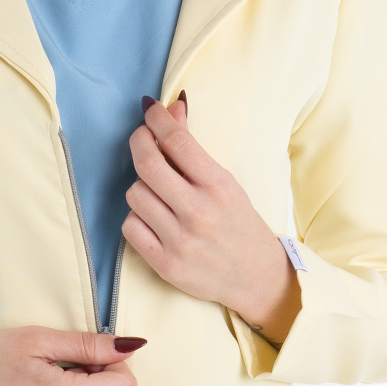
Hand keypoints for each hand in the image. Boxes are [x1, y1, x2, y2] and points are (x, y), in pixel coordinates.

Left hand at [122, 97, 301, 346]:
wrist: (256, 277)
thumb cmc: (239, 223)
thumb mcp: (225, 181)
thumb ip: (193, 148)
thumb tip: (171, 108)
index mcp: (219, 186)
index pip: (177, 141)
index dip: (156, 119)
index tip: (150, 110)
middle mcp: (199, 212)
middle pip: (147, 165)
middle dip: (138, 142)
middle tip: (141, 138)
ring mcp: (180, 241)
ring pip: (135, 194)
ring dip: (141, 187)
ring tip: (157, 191)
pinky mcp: (165, 264)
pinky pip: (130, 227)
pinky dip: (137, 218)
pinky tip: (152, 218)